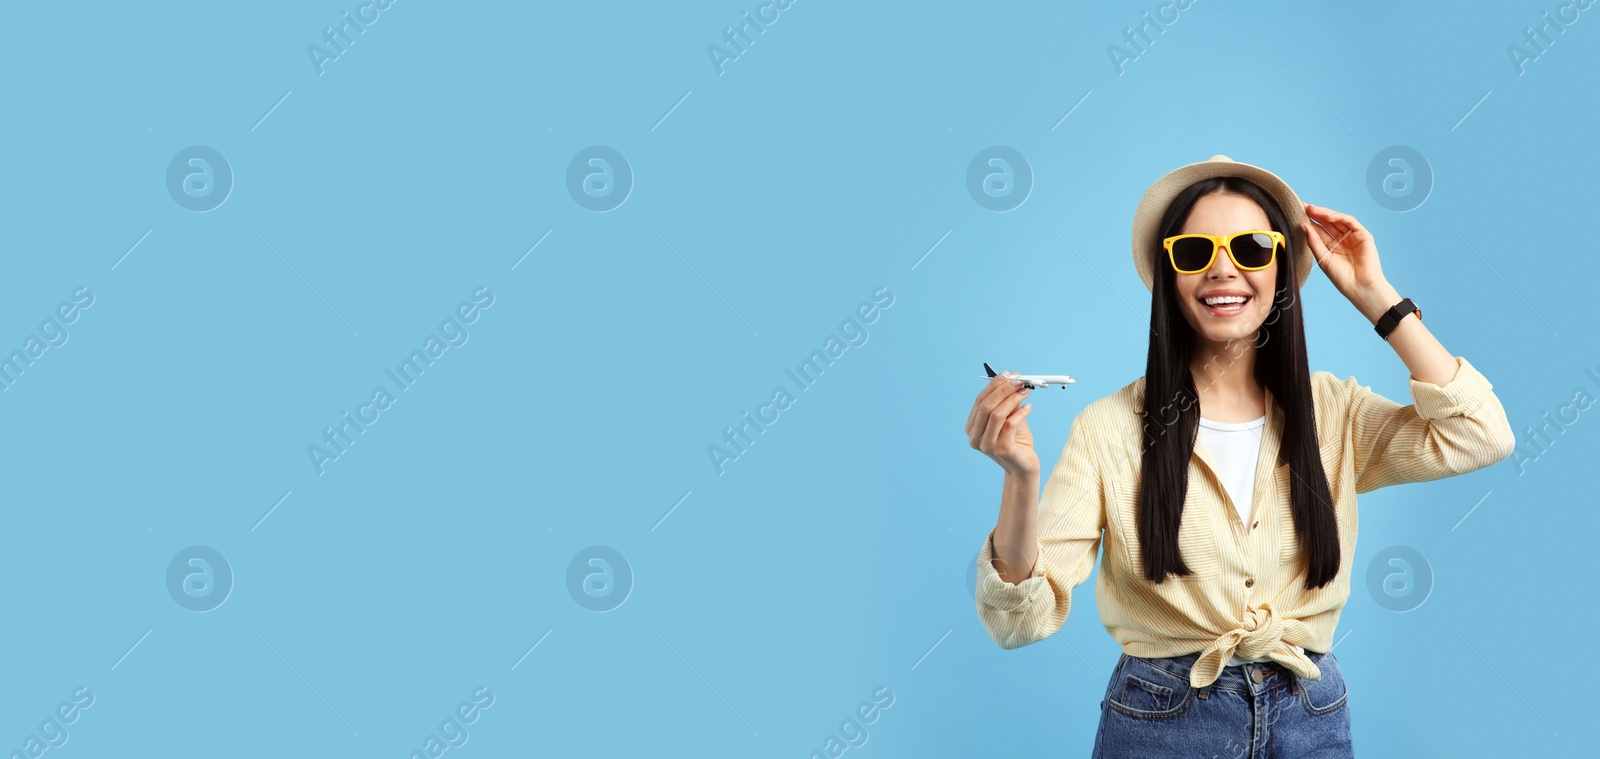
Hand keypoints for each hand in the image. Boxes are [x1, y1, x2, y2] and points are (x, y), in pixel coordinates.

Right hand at [966, 371, 1038, 475]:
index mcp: (972, 428)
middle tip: (1018, 380)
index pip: (979, 401)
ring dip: (1012, 399)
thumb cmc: (1016, 441)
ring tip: (1026, 391)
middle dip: (1003, 389)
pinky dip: (1020, 413)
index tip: (1008, 374)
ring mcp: (986, 445)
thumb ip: (1006, 403)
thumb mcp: (1009, 418)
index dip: (993, 385)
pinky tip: (1029, 408)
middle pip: (986, 406)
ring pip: (997, 414)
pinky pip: (1010, 425)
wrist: (1023, 467)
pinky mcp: (1001, 450)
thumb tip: (1011, 379)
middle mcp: (975, 437)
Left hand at [1301, 203, 1399, 322]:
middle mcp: (1342, 239)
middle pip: (1327, 222)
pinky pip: (1350, 221)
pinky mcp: (1363, 235)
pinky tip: (1328, 216)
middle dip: (1314, 213)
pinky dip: (1339, 217)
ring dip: (1324, 213)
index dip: (1308, 221)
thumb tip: (1303, 226)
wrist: (1359, 287)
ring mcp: (1353, 236)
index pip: (1318, 229)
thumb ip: (1313, 241)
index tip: (1295, 212)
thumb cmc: (1342, 277)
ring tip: (1311, 209)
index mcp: (1331, 246)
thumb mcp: (1322, 258)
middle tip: (1301, 205)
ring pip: (1337, 219)